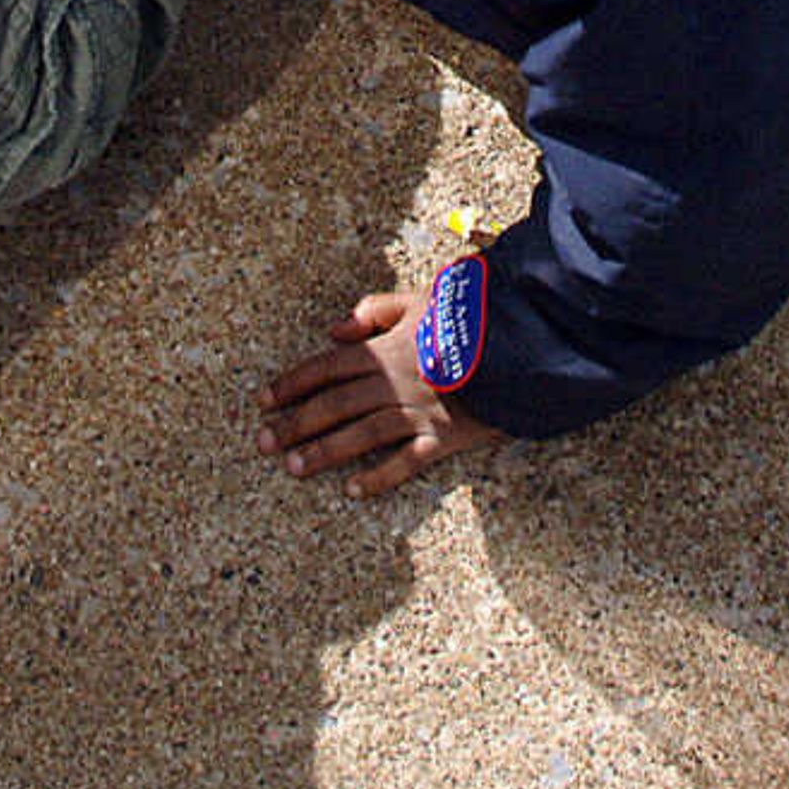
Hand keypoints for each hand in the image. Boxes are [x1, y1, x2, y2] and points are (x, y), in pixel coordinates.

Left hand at [253, 290, 502, 496]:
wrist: (525, 341)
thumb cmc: (472, 316)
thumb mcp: (421, 298)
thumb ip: (375, 310)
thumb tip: (334, 331)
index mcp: (387, 348)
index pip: (327, 366)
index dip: (292, 383)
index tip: (264, 401)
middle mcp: (395, 381)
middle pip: (335, 403)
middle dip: (295, 423)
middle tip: (263, 443)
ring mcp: (419, 410)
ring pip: (362, 433)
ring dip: (325, 451)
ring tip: (295, 468)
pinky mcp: (445, 436)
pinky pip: (407, 460)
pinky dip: (380, 476)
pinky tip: (354, 490)